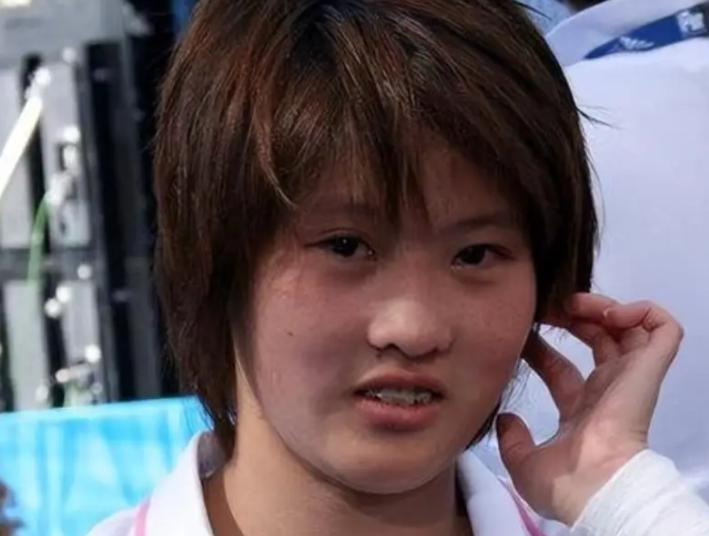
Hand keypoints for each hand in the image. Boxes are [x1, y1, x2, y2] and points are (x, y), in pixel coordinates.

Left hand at [496, 293, 683, 524]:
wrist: (595, 484)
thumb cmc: (565, 481)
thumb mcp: (523, 463)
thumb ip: (512, 440)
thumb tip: (505, 418)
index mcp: (581, 412)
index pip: (561, 369)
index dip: (542, 349)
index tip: (521, 334)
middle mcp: (607, 392)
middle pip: (596, 342)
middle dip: (573, 318)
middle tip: (549, 308)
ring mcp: (629, 379)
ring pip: (629, 329)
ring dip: (605, 307)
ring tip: (577, 303)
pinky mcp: (647, 370)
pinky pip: (664, 331)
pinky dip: (644, 312)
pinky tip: (612, 314)